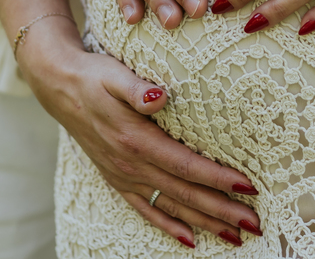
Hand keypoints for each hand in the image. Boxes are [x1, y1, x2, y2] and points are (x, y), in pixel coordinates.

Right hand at [19, 21, 262, 247]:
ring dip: (204, 222)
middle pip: (185, 193)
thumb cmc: (94, 77)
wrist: (60, 88)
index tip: (248, 187)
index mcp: (136, 140)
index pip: (186, 165)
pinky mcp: (118, 179)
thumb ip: (137, 88)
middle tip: (254, 223)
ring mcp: (124, 175)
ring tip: (234, 236)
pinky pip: (146, 210)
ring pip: (171, 206)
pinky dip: (169, 226)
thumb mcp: (114, 74)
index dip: (218, 178)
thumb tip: (159, 97)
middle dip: (222, 210)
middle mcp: (131, 164)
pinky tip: (191, 240)